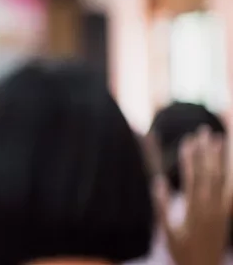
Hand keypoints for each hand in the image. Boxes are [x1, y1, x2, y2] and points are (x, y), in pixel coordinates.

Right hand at [156, 127, 229, 264]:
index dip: (191, 158)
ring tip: (219, 138)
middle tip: (204, 131)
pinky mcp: (225, 214)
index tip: (188, 140)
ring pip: (223, 179)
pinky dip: (231, 177)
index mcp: (195, 210)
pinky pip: (230, 192)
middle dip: (207, 151)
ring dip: (220, 158)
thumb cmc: (183, 252)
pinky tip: (229, 165)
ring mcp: (220, 210)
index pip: (194, 178)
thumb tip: (158, 182)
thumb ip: (161, 208)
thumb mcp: (168, 233)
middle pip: (211, 173)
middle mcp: (211, 207)